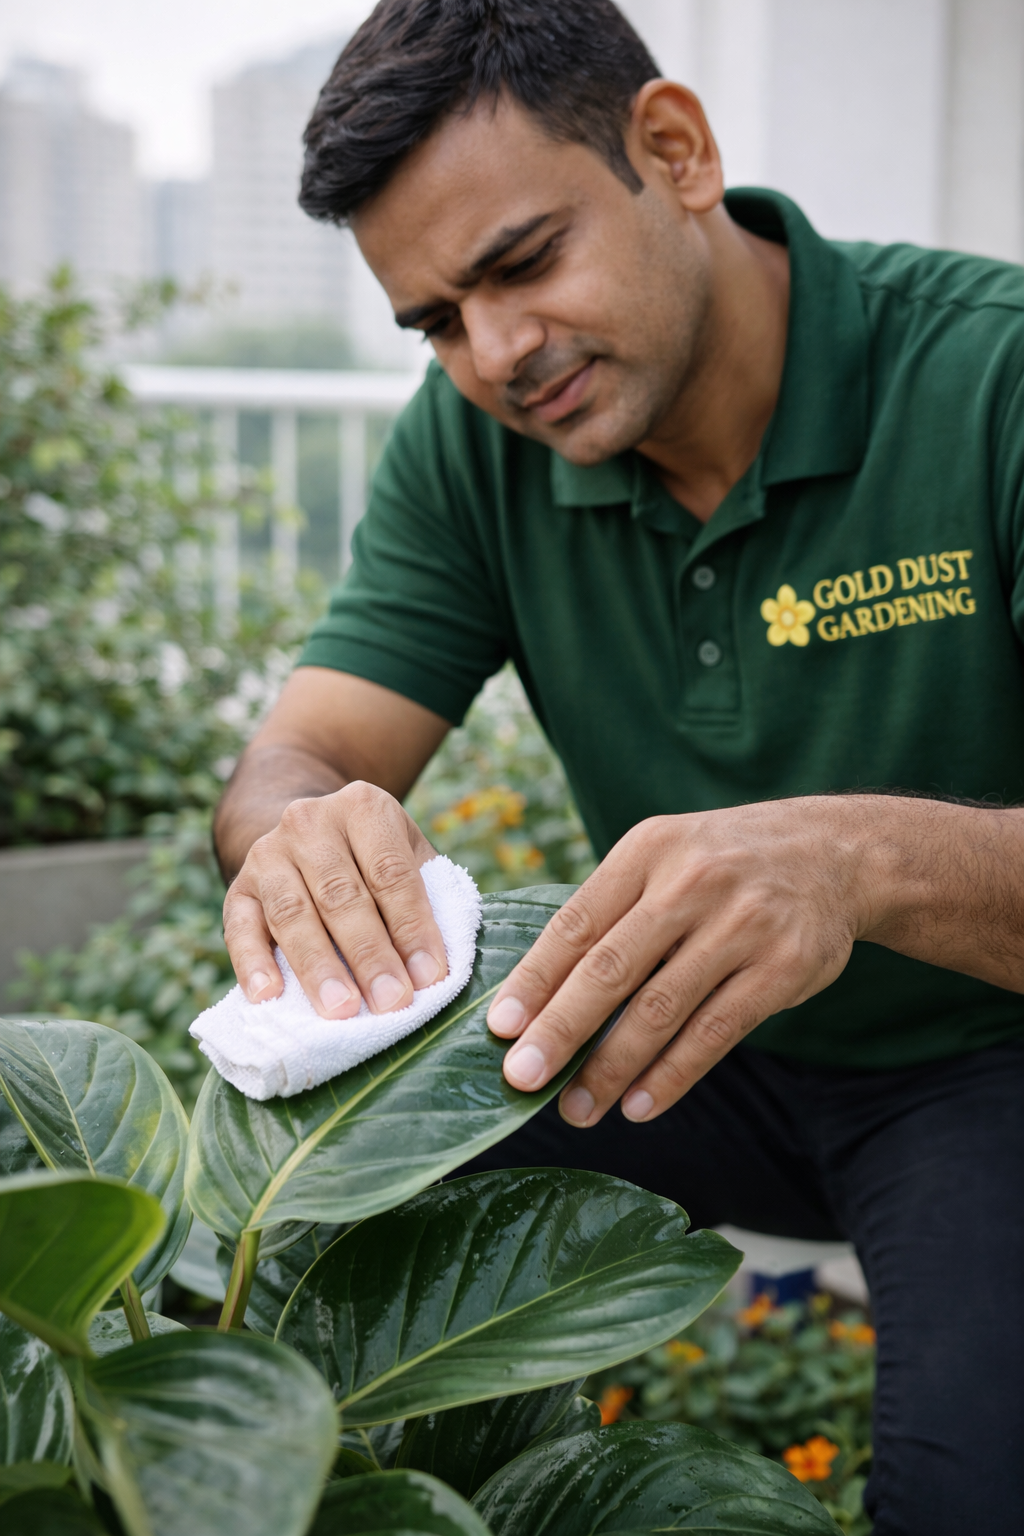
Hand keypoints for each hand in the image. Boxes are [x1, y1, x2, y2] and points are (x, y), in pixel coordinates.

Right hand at [223, 781, 446, 1017]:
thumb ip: (426, 899)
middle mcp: (310, 822)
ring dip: (318, 966)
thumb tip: (433, 969)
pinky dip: (253, 964)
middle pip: (341, 895)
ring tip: (342, 1009)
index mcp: (363, 807)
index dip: (412, 927)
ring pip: (293, 913)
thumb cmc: (373, 859)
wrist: (308, 835)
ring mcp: (268, 852)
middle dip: (370, 954)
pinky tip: (269, 996)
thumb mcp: (407, 855)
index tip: (429, 977)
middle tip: (392, 1001)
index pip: (391, 872)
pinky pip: (240, 928)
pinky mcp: (238, 887)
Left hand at [486, 798, 880, 1123]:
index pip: (576, 924)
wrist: (837, 853)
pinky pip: (714, 1033)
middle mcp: (692, 882)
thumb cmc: (723, 864)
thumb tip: (536, 995)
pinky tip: (639, 1104)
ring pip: (661, 1010)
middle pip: (611, 969)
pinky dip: (672, 1076)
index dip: (534, 980)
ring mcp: (742, 925)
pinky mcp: (783, 968)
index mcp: (648, 850)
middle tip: (522, 1079)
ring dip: (612, 1069)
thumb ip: (609, 910)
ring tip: (578, 1109)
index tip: (499, 1029)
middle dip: (560, 1031)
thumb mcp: (665, 856)